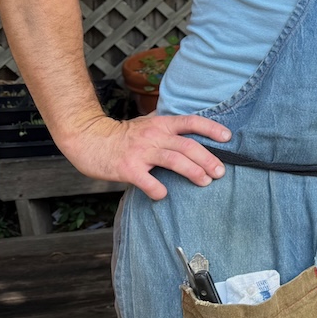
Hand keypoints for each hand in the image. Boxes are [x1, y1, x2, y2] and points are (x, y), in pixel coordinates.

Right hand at [54, 113, 230, 200]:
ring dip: (193, 172)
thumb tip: (194, 131)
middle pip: (188, 146)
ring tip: (205, 182)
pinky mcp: (128, 168)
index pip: (192, 122)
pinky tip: (164, 194)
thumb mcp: (148, 123)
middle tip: (220, 172)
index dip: (211, 128)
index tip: (228, 138)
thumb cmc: (122, 134)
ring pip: (175, 160)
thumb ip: (168, 127)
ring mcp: (141, 152)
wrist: (89, 139)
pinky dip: (158, 190)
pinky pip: (148, 181)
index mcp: (162, 124)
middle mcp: (154, 135)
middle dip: (208, 159)